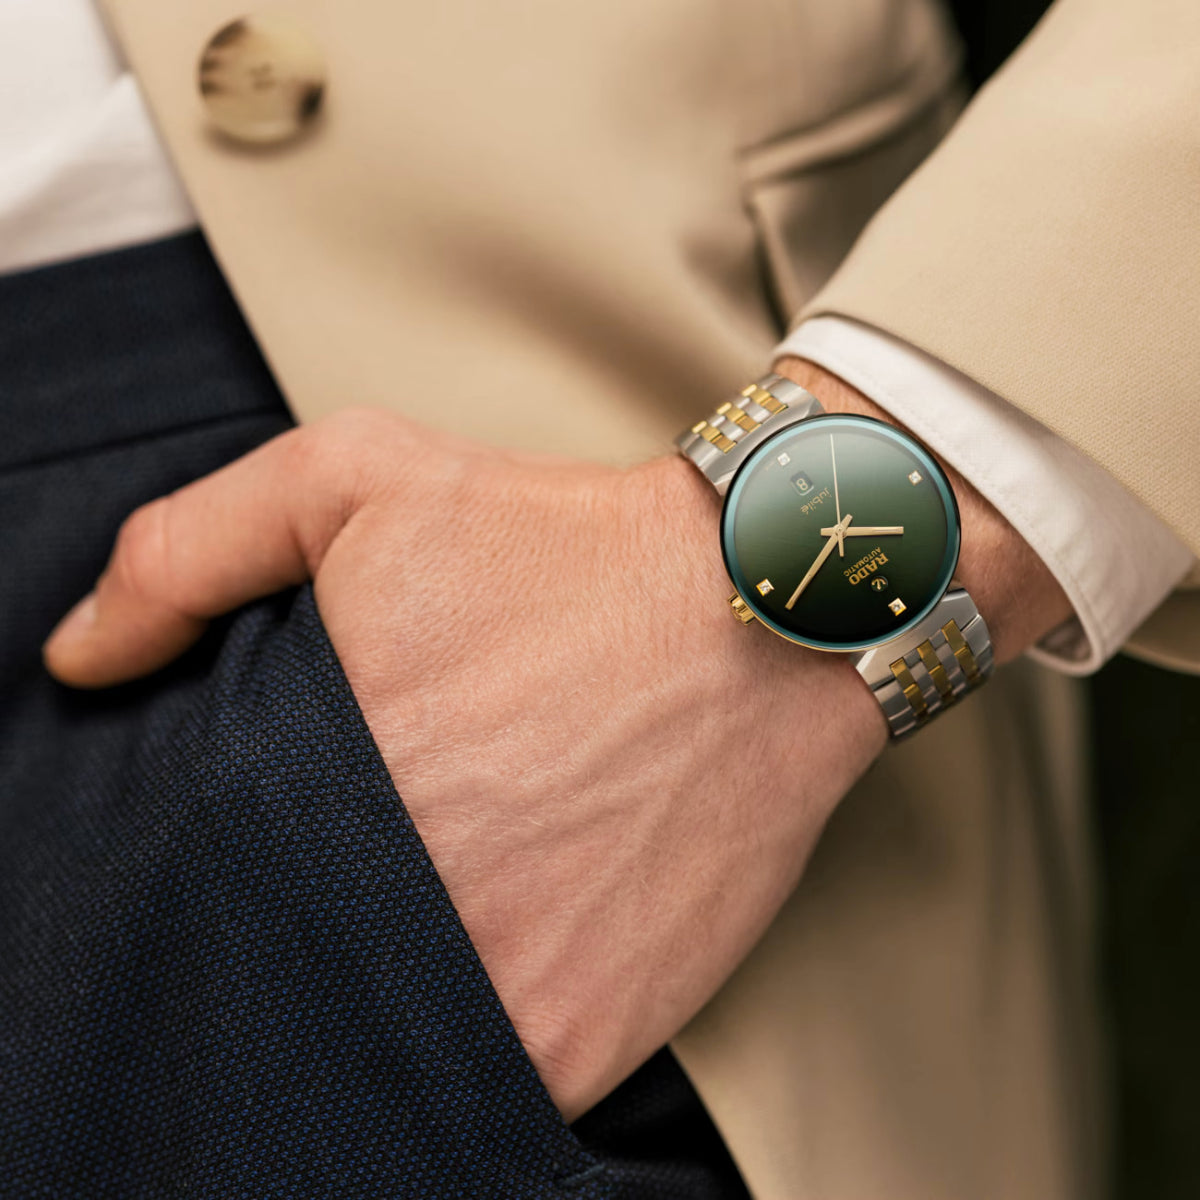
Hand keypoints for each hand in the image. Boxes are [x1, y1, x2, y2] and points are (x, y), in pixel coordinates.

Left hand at [42, 407, 887, 1119]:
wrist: (767, 610)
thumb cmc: (567, 543)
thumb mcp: (361, 479)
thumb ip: (189, 553)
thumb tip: (83, 658)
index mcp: (311, 785)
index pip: (197, 871)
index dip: (239, 845)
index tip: (297, 812)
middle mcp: (390, 905)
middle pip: (284, 953)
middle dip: (312, 905)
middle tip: (388, 839)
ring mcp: (488, 994)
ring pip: (373, 1032)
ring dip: (396, 973)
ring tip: (463, 881)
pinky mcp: (577, 1045)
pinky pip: (478, 1078)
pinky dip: (476, 1027)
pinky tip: (515, 930)